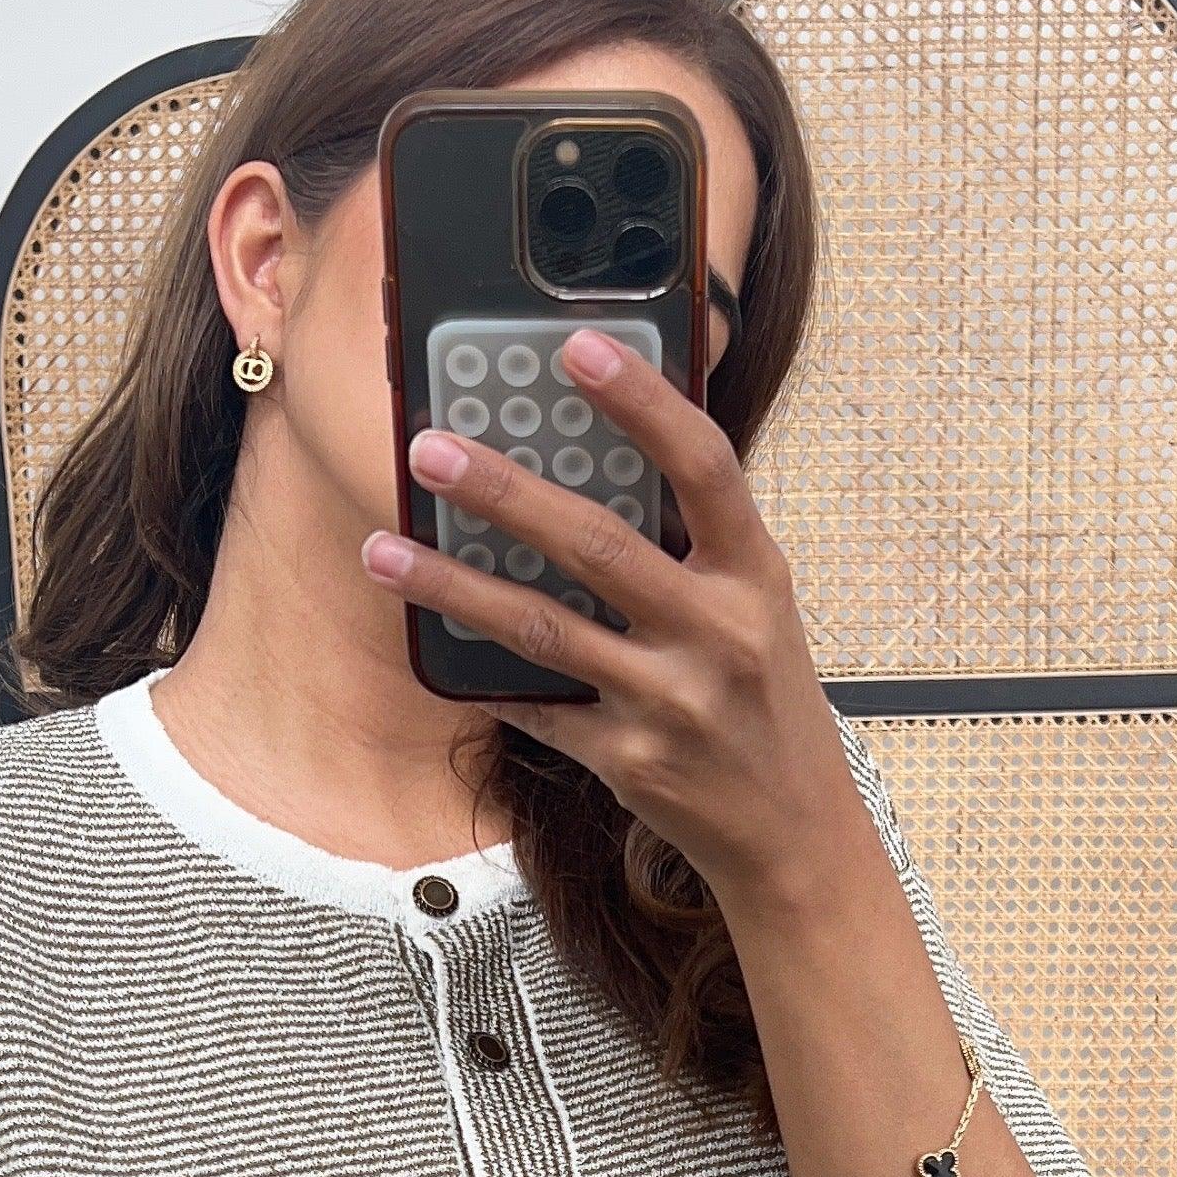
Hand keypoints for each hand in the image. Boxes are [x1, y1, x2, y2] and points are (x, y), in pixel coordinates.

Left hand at [362, 324, 864, 913]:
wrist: (795, 830)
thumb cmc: (765, 700)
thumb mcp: (758, 609)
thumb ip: (696, 543)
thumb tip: (597, 458)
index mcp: (757, 576)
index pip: (704, 467)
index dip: (642, 402)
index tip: (576, 347)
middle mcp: (718, 634)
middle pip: (599, 546)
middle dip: (505, 493)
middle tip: (429, 449)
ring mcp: (671, 704)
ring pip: (542, 630)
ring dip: (453, 586)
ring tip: (382, 550)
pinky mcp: (629, 761)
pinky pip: (536, 706)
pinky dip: (481, 676)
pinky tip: (427, 647)